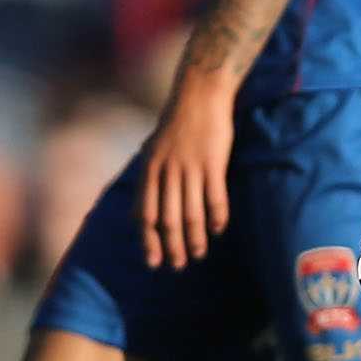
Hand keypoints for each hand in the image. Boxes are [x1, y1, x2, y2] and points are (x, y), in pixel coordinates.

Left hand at [140, 81, 234, 269]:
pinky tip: (219, 230)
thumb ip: (149, 179)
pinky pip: (215, 197)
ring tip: (199, 254)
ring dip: (195, 238)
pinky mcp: (213, 163)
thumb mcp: (153, 149)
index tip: (153, 262)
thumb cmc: (177, 123)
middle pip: (168, 219)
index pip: (146, 214)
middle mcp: (167, 172)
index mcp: (150, 170)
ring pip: (191, 213)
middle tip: (178, 266)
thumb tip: (141, 212)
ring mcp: (190, 168)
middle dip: (172, 246)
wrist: (200, 94)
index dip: (148, 240)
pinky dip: (216, 217)